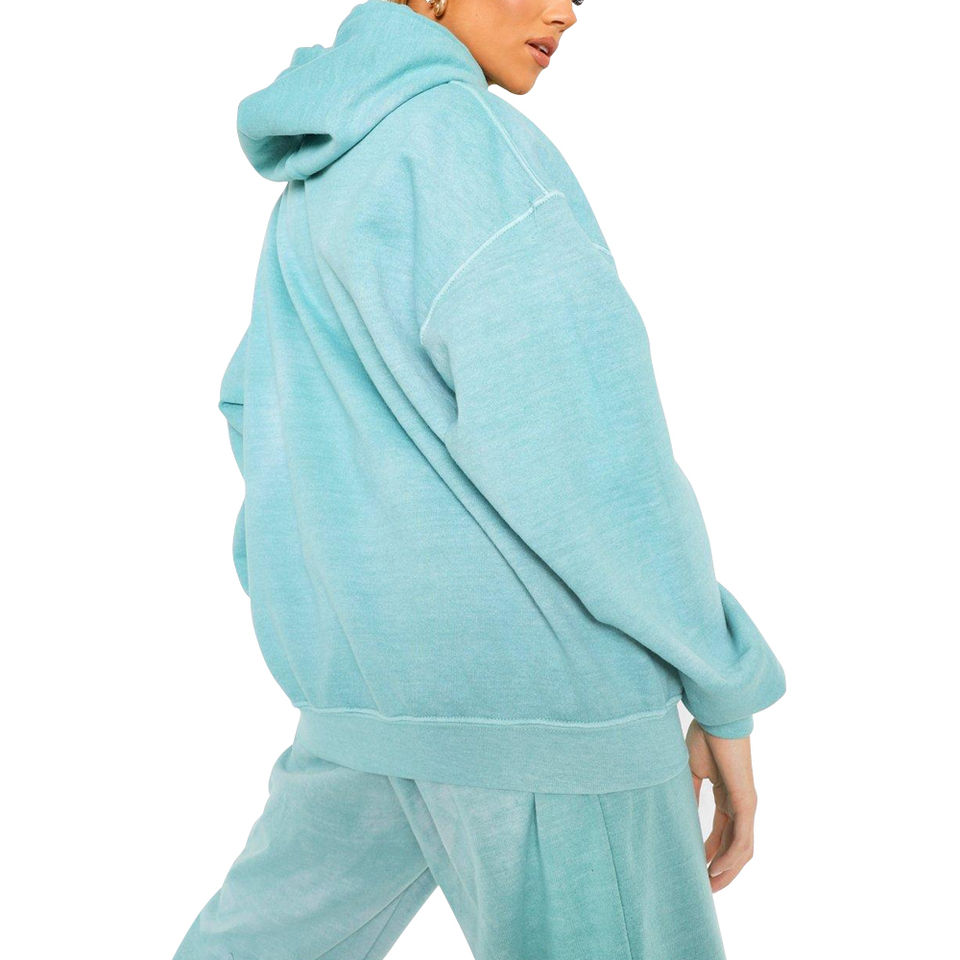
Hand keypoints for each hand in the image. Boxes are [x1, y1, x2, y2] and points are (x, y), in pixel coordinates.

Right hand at [686, 719, 756, 892]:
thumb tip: (677, 815)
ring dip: (728, 871)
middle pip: (735, 848)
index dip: (711, 854)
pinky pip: (741, 838)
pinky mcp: (746, 802)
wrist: (715, 718)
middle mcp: (740, 805)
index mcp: (727, 797)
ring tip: (711, 886)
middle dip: (722, 871)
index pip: (723, 834)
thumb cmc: (704, 738)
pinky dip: (729, 857)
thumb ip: (689, 795)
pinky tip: (715, 868)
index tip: (697, 868)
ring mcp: (745, 805)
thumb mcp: (691, 772)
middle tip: (705, 888)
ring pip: (741, 849)